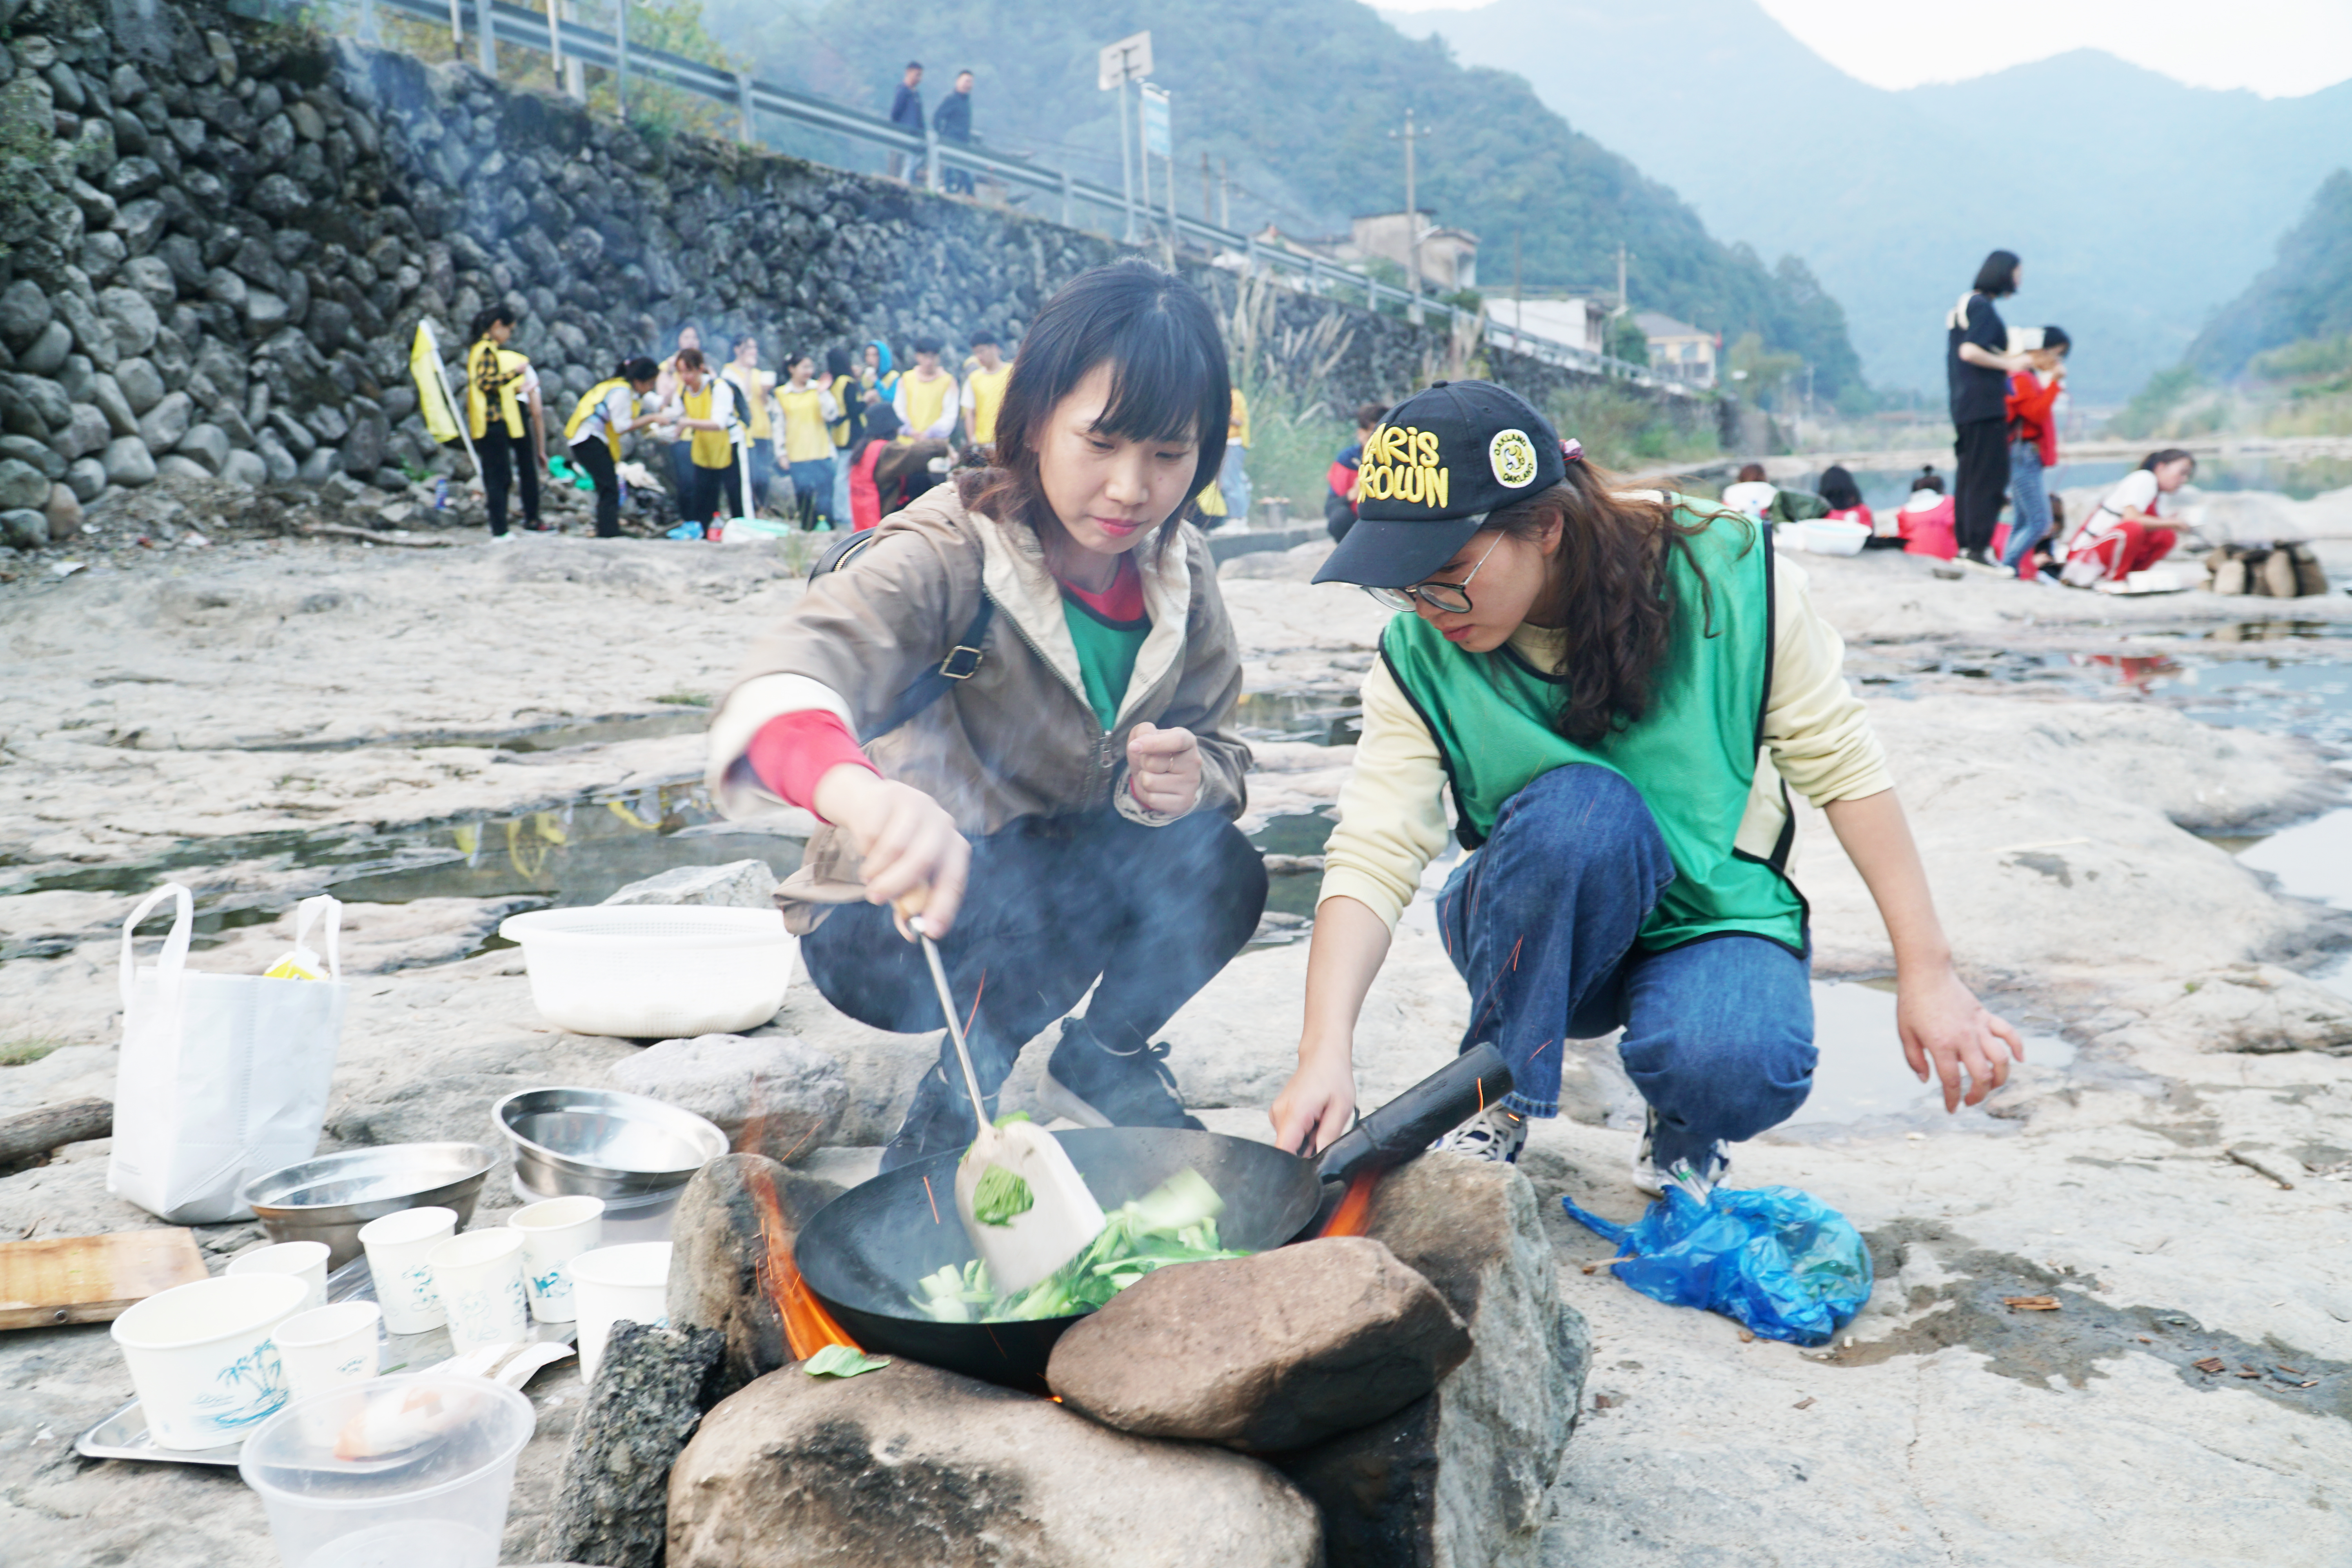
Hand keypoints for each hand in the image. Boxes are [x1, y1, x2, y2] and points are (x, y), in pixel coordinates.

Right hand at [812, 768, 970, 938]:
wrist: (872, 805)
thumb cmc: (897, 848)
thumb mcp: (908, 876)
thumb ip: (911, 904)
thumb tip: (913, 935)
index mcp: (954, 847)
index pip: (954, 879)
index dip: (943, 907)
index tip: (929, 932)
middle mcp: (942, 823)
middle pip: (923, 859)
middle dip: (896, 885)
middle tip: (875, 899)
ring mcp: (918, 805)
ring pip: (894, 847)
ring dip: (875, 869)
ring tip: (868, 877)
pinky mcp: (891, 794)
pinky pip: (872, 832)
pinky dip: (864, 849)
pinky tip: (865, 850)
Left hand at [1125, 722, 1201, 815]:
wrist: (1162, 779)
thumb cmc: (1153, 754)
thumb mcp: (1148, 735)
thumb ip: (1143, 731)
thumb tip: (1137, 745)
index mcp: (1188, 741)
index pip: (1177, 740)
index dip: (1153, 743)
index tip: (1133, 746)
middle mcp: (1194, 762)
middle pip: (1153, 762)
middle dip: (1143, 762)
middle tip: (1151, 764)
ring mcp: (1191, 784)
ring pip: (1149, 782)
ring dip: (1144, 779)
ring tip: (1154, 776)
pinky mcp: (1184, 803)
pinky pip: (1152, 799)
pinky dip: (1147, 795)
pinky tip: (1157, 790)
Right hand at [1271, 1049, 1355, 1155]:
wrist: (1323, 1055)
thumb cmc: (1333, 1077)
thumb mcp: (1341, 1108)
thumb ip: (1329, 1136)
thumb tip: (1321, 1159)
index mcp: (1295, 1114)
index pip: (1283, 1151)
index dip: (1296, 1165)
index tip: (1311, 1162)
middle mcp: (1279, 1114)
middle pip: (1289, 1149)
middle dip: (1309, 1147)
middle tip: (1323, 1128)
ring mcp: (1277, 1113)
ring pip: (1291, 1141)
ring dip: (1307, 1138)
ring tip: (1319, 1119)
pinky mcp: (1279, 1113)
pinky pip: (1290, 1132)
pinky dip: (1304, 1130)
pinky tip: (1313, 1116)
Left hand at [1898, 965, 2025, 1111]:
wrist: (1927, 973)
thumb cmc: (1912, 1003)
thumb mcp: (1905, 1033)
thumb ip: (1914, 1059)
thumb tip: (1926, 1080)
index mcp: (1941, 1045)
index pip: (1952, 1082)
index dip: (1953, 1100)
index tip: (1952, 1109)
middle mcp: (1964, 1039)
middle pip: (1981, 1076)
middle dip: (1979, 1094)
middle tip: (1970, 1100)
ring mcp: (1978, 1027)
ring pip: (2000, 1059)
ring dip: (2000, 1077)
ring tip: (1991, 1085)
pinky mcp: (1985, 1016)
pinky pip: (2008, 1033)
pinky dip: (2017, 1047)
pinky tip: (2019, 1059)